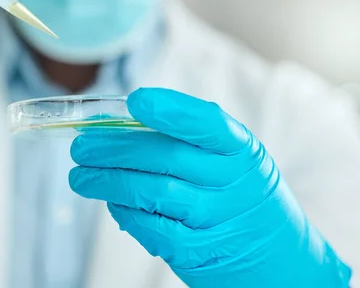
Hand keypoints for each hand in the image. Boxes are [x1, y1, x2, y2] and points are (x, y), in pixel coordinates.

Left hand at [69, 88, 350, 287]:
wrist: (279, 259)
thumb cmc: (236, 194)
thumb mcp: (225, 159)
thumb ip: (179, 139)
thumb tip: (112, 122)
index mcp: (240, 149)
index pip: (207, 123)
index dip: (171, 110)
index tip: (134, 100)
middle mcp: (234, 181)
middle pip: (167, 157)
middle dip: (115, 149)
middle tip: (81, 147)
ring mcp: (219, 218)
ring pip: (155, 193)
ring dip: (109, 182)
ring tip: (80, 177)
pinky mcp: (203, 252)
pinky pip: (156, 230)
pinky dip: (127, 215)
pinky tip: (111, 203)